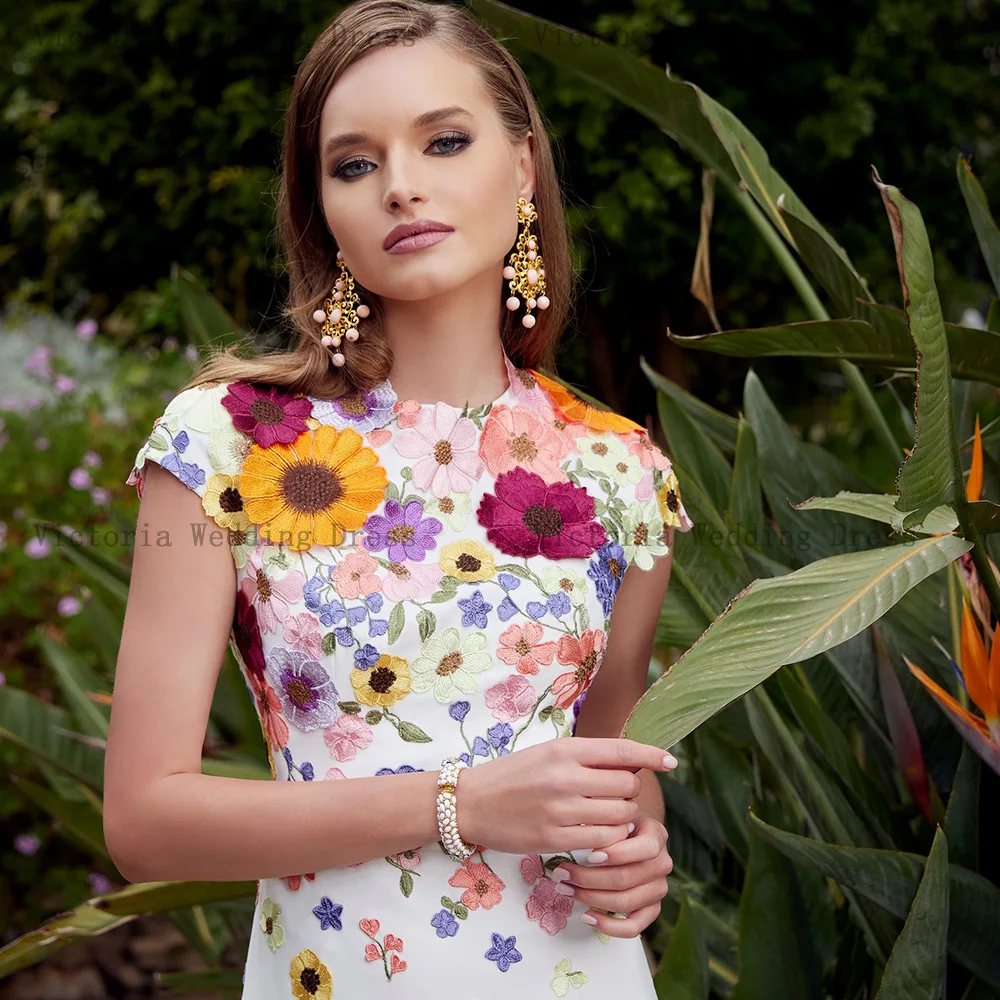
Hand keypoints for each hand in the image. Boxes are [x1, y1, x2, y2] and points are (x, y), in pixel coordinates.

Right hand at [456, 737, 676, 855]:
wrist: (470, 802)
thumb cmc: (513, 774)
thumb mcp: (548, 753)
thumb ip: (586, 758)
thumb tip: (631, 761)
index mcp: (564, 749)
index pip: (620, 749)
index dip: (651, 754)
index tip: (671, 762)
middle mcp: (565, 776)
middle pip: (627, 785)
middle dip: (630, 792)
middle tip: (616, 796)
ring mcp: (560, 809)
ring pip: (619, 815)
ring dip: (622, 818)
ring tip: (606, 817)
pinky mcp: (553, 838)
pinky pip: (602, 841)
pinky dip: (608, 840)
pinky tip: (598, 837)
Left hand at [550, 814, 672, 937]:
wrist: (629, 834)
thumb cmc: (616, 823)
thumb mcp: (612, 814)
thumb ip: (604, 822)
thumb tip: (580, 832)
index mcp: (656, 835)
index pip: (645, 848)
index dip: (618, 854)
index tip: (590, 856)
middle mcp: (663, 863)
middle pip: (627, 878)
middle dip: (589, 878)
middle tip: (561, 873)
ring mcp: (659, 888)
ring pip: (626, 901)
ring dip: (591, 898)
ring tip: (566, 890)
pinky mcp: (652, 909)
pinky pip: (635, 926)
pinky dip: (610, 926)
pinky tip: (587, 916)